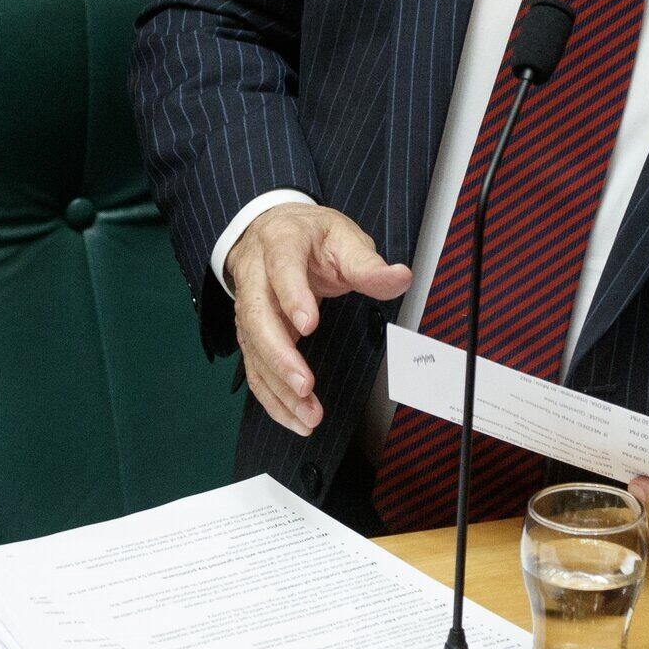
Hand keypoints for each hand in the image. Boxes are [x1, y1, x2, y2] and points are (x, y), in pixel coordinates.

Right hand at [225, 204, 409, 434]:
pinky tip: (293, 417)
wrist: (274, 231)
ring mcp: (247, 305)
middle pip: (256, 315)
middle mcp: (255, 275)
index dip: (292, 296)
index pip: (281, 267)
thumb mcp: (344, 239)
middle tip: (305, 385)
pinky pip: (254, 368)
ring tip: (308, 415)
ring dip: (277, 386)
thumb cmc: (312, 237)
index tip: (309, 325)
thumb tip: (401, 277)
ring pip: (252, 348)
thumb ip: (369, 264)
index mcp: (280, 243)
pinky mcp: (248, 332)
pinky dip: (272, 397)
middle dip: (279, 355)